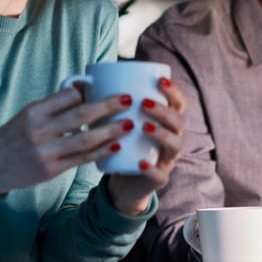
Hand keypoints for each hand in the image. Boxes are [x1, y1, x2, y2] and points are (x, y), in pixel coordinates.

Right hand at [0, 87, 132, 195]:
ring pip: (85, 139)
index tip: (105, 87)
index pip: (67, 95)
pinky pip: (81, 160)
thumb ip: (53, 106)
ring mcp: (46, 152)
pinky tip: (116, 146)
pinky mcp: (51, 170)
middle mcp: (39, 130)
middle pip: (81, 115)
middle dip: (108, 106)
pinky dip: (101, 152)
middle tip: (128, 99)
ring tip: (130, 123)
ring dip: (110, 131)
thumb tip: (84, 89)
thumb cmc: (13, 136)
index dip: (88, 91)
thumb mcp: (27, 115)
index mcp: (34, 111)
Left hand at [106, 77, 186, 214]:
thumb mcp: (118, 122)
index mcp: (165, 122)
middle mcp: (172, 138)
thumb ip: (108, 104)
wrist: (123, 181)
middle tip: (144, 103)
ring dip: (162, 134)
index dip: (173, 91)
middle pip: (178, 122)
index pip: (178, 103)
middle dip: (164, 110)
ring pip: (176, 145)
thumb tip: (83, 80)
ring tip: (143, 126)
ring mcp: (167, 159)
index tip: (159, 80)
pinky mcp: (158, 179)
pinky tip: (141, 162)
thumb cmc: (122, 144)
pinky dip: (152, 168)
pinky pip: (160, 174)